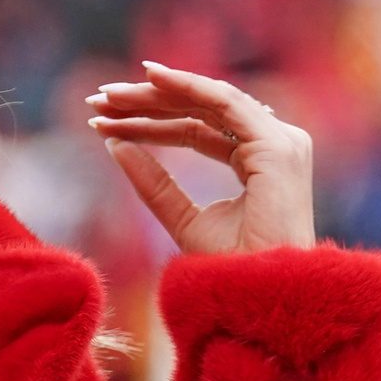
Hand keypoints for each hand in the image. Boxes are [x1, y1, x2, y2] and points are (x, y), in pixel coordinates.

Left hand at [85, 60, 315, 254]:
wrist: (257, 301)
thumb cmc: (231, 272)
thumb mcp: (183, 220)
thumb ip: (154, 183)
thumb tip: (115, 146)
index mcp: (259, 161)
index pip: (198, 130)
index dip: (150, 123)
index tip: (103, 121)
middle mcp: (275, 145)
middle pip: (201, 111)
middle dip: (147, 103)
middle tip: (98, 99)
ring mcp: (281, 144)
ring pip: (208, 102)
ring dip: (156, 94)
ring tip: (109, 94)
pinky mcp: (276, 148)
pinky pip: (225, 103)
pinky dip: (187, 85)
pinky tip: (151, 78)